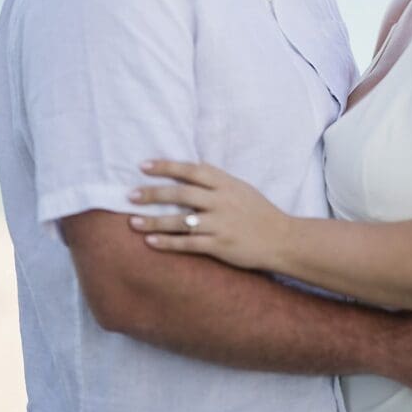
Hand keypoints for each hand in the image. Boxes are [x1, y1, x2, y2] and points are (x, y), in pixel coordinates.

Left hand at [128, 160, 288, 270]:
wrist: (282, 239)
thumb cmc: (259, 212)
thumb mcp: (240, 188)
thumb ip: (216, 182)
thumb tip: (188, 173)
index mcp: (226, 183)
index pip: (191, 170)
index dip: (166, 167)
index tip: (143, 166)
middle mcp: (221, 201)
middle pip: (181, 194)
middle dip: (152, 194)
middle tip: (130, 195)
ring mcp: (220, 224)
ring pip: (180, 221)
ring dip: (154, 222)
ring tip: (133, 222)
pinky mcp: (220, 246)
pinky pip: (188, 244)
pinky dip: (168, 243)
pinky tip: (151, 243)